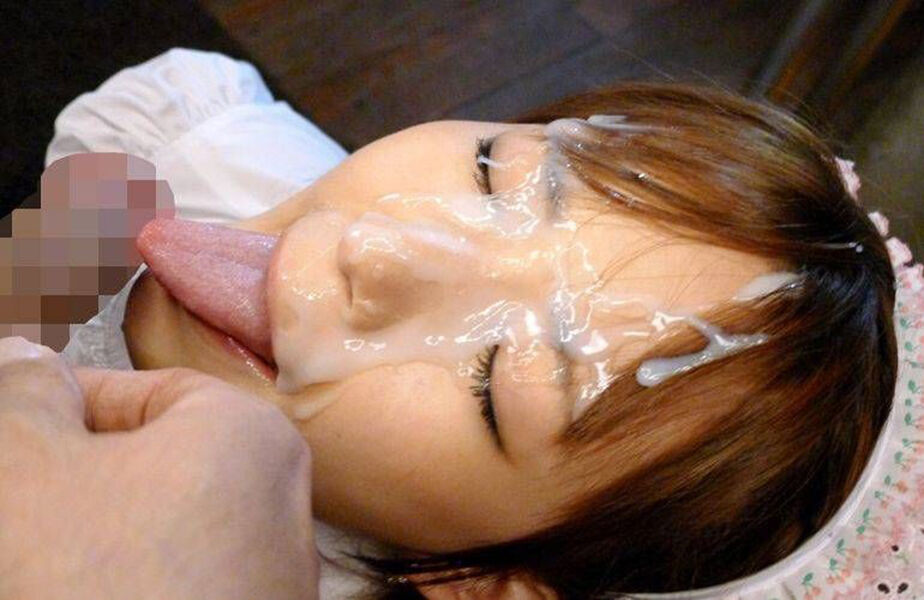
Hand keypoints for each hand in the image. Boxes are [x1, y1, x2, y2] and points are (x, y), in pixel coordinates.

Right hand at [0, 337, 317, 599]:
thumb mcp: (27, 472)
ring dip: (84, 541)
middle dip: (64, 486)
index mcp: (247, 435)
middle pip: (145, 467)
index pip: (135, 392)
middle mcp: (279, 503)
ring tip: (39, 560)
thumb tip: (21, 357)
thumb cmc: (96, 586)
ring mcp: (269, 577)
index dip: (54, 407)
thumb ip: (20, 400)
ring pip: (156, 534)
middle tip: (20, 511)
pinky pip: (175, 583)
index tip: (13, 436)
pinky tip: (75, 583)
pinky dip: (122, 581)